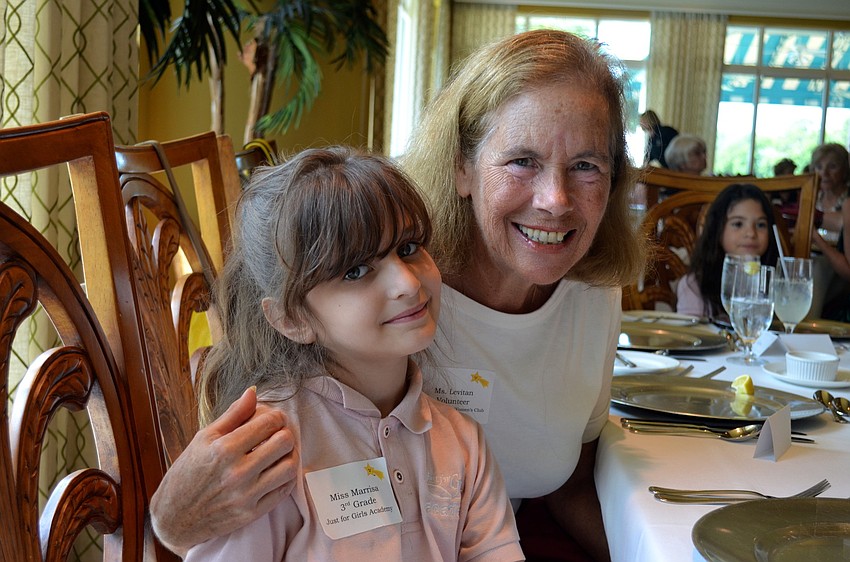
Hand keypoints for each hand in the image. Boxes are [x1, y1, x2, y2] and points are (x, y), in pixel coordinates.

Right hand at [150, 386, 297, 555]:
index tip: (273, 418)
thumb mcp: (204, 438)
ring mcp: (246, 495)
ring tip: (279, 452)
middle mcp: (237, 473)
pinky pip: (284, 491)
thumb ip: (233, 414)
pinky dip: (286, 477)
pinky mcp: (251, 513)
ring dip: (289, 455)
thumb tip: (253, 392)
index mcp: (224, 449)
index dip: (276, 416)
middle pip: (284, 442)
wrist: (174, 517)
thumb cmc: (187, 473)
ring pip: (290, 467)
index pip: (269, 423)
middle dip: (284, 433)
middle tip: (277, 434)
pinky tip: (275, 471)